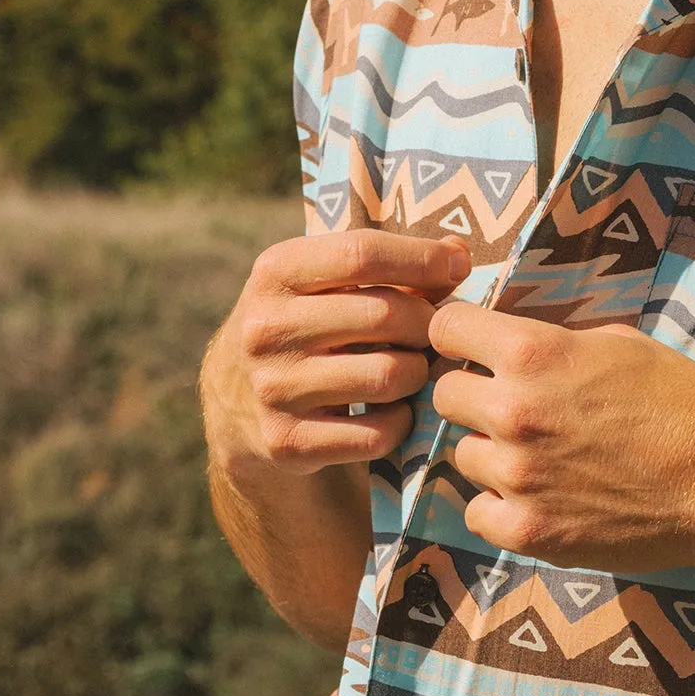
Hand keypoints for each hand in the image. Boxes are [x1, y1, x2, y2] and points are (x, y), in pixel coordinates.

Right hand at [203, 231, 471, 475]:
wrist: (236, 401)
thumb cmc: (304, 324)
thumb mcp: (321, 280)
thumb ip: (386, 262)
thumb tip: (457, 255)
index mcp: (274, 273)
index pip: (362, 254)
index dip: (422, 258)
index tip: (458, 265)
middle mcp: (266, 329)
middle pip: (387, 316)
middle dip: (426, 323)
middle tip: (431, 332)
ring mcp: (273, 389)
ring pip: (390, 375)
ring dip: (417, 373)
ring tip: (411, 368)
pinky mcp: (288, 442)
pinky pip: (380, 432)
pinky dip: (401, 421)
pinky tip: (392, 409)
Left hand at [428, 305, 694, 573]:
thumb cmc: (684, 403)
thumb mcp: (619, 343)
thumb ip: (552, 342)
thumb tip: (507, 345)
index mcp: (532, 353)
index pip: (444, 329)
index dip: (459, 337)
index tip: (475, 351)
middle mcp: (512, 411)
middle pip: (444, 394)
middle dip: (475, 396)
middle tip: (516, 409)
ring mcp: (515, 476)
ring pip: (461, 455)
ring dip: (492, 453)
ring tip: (542, 458)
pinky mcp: (526, 531)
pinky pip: (477, 513)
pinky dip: (501, 506)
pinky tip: (540, 498)